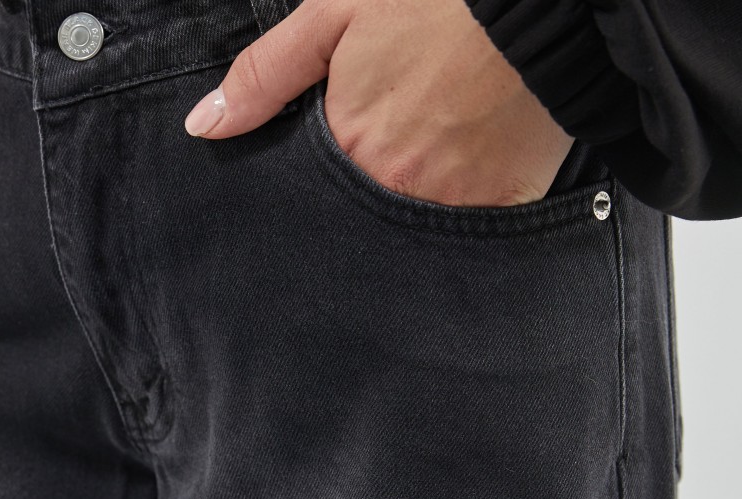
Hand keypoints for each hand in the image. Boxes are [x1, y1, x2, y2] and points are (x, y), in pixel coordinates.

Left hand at [183, 0, 574, 207]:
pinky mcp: (504, 206)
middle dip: (356, 209)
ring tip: (421, 165)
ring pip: (410, 231)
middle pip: (358, 223)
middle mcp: (395, 191)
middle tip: (380, 165)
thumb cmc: (434, 1)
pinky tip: (462, 178)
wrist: (539, 5)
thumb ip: (265, 77)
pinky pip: (471, 231)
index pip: (309, 203)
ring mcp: (452, 206)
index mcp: (350, 150)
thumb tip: (203, 126)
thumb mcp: (334, 16)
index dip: (310, 197)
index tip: (321, 184)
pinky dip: (461, 212)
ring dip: (407, 208)